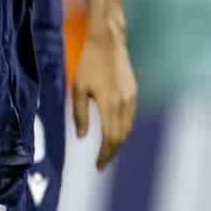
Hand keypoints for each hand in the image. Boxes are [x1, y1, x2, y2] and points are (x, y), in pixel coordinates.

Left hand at [73, 28, 136, 169]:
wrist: (107, 43)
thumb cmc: (87, 64)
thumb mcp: (78, 89)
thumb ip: (80, 114)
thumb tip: (83, 137)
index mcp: (109, 104)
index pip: (110, 137)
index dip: (105, 154)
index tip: (98, 166)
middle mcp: (124, 103)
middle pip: (121, 136)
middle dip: (111, 152)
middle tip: (101, 163)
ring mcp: (131, 97)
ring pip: (127, 127)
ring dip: (118, 141)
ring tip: (106, 151)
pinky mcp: (133, 92)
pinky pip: (129, 117)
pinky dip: (122, 129)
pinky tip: (113, 132)